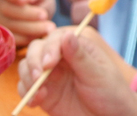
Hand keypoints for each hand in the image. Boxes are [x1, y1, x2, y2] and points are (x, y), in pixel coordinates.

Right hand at [0, 0, 56, 45]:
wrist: (36, 8)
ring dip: (30, 28)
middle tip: (45, 15)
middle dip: (27, 14)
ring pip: (9, 26)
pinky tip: (42, 35)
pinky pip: (12, 38)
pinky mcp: (2, 34)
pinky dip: (27, 38)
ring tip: (49, 27)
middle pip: (6, 9)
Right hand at [18, 29, 136, 114]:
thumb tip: (68, 35)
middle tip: (37, 77)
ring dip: (27, 77)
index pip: (56, 39)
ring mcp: (51, 76)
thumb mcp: (98, 75)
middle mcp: (60, 58)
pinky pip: (26, 88)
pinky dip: (26, 93)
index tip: (49, 64)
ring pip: (27, 67)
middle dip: (34, 61)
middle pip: (37, 49)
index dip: (49, 49)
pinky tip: (36, 101)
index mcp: (77, 47)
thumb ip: (80, 57)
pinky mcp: (44, 93)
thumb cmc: (110, 92)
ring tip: (38, 92)